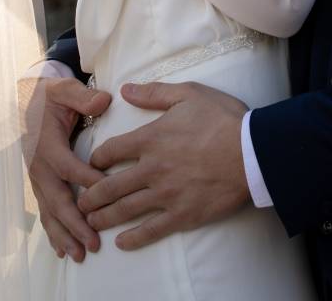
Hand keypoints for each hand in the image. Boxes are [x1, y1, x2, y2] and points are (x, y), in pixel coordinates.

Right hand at [19, 75, 111, 259]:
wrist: (28, 103)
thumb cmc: (51, 97)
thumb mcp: (65, 89)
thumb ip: (82, 96)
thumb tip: (103, 101)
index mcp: (47, 144)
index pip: (69, 167)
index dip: (87, 181)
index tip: (107, 193)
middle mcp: (40, 167)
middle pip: (58, 199)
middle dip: (75, 224)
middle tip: (92, 243)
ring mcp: (38, 179)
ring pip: (50, 212)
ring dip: (64, 235)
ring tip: (79, 255)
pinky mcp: (40, 185)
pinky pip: (46, 212)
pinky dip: (53, 232)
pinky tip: (62, 250)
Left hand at [79, 81, 248, 250]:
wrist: (251, 152)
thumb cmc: (222, 119)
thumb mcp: (188, 94)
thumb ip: (154, 93)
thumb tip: (125, 90)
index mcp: (151, 138)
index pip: (111, 151)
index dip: (96, 159)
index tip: (91, 165)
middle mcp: (152, 169)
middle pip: (110, 186)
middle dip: (91, 195)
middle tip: (80, 202)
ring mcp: (165, 194)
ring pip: (125, 210)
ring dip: (104, 217)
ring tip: (90, 222)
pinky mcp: (182, 215)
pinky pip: (151, 230)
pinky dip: (133, 238)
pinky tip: (121, 242)